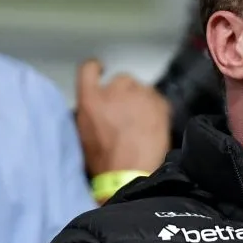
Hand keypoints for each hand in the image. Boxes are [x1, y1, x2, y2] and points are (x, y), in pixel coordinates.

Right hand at [76, 59, 171, 175]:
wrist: (128, 173)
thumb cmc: (104, 161)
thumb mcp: (82, 133)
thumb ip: (88, 110)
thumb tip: (95, 106)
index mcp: (90, 99)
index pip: (88, 69)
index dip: (96, 68)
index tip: (100, 69)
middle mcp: (114, 91)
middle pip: (122, 79)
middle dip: (124, 93)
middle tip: (127, 112)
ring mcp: (139, 96)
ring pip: (143, 89)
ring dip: (142, 100)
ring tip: (141, 122)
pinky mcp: (159, 104)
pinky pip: (159, 99)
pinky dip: (157, 108)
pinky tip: (152, 124)